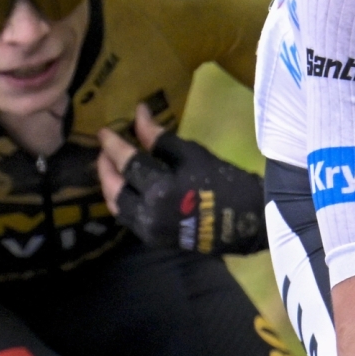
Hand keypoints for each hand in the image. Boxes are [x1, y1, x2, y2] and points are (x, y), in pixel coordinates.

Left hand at [96, 104, 266, 253]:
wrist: (250, 222)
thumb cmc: (226, 182)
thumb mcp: (193, 154)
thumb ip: (160, 139)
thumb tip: (138, 115)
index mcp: (160, 190)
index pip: (127, 163)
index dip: (114, 144)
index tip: (104, 130)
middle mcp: (149, 213)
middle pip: (114, 189)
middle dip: (105, 167)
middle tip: (104, 150)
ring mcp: (151, 230)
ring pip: (118, 208)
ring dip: (111, 186)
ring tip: (112, 169)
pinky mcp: (157, 240)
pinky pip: (130, 219)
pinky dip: (124, 201)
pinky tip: (127, 188)